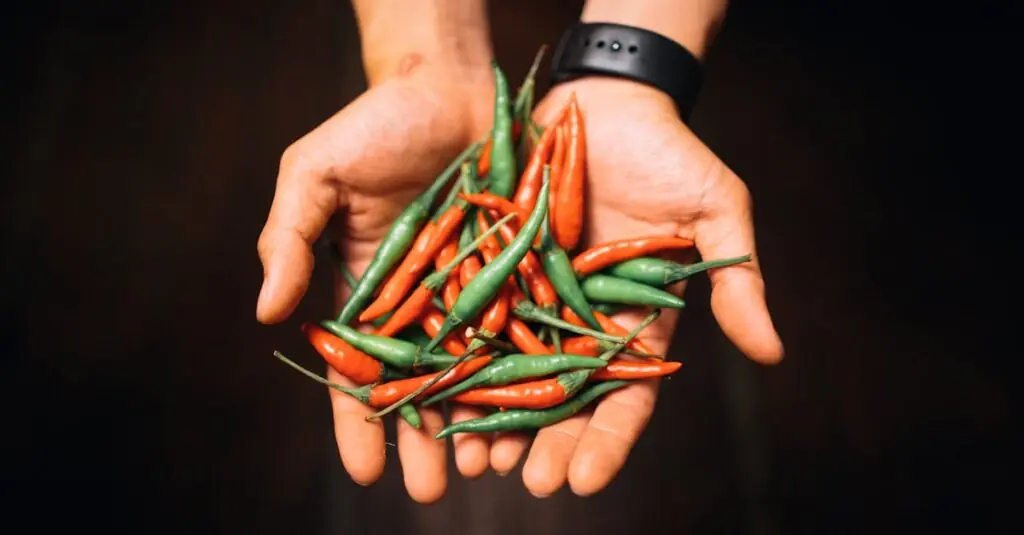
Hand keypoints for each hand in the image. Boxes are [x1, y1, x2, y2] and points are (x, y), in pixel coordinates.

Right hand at [256, 62, 493, 502]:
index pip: (354, 371)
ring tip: (485, 468)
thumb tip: (269, 311)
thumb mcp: (315, 174)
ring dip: (476, 420)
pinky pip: (521, 327)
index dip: (357, 421)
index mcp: (364, 292)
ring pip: (474, 369)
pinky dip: (525, 369)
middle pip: (418, 385)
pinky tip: (533, 410)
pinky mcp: (517, 271)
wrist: (448, 85)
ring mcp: (469, 290)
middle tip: (430, 493)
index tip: (366, 471)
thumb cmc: (374, 126)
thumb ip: (288, 239)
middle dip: (422, 439)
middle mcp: (418, 303)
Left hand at [486, 77, 784, 496]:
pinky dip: (455, 355)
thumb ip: (736, 280)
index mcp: (636, 321)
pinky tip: (435, 391)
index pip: (626, 396)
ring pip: (510, 369)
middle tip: (525, 482)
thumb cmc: (668, 153)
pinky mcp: (494, 267)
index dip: (607, 440)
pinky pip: (471, 317)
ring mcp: (534, 297)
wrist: (603, 100)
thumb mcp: (715, 210)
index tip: (584, 480)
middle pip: (563, 396)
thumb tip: (772, 352)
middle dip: (545, 441)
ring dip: (493, 415)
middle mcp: (581, 320)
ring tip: (474, 457)